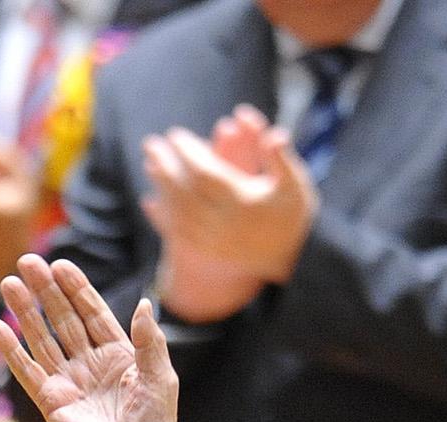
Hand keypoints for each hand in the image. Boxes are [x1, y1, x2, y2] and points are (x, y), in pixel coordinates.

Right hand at [0, 254, 176, 421]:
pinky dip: (11, 350)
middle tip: (27, 261)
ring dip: (25, 311)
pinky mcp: (51, 402)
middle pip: (64, 320)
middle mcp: (91, 367)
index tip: (61, 264)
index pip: (94, 314)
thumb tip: (144, 304)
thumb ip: (150, 342)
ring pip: (43, 339)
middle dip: (46, 291)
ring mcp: (69, 383)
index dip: (77, 289)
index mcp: (120, 358)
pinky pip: (27, 370)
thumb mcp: (161, 380)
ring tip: (9, 283)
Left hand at [141, 106, 279, 322]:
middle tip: (150, 143)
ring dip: (161, 188)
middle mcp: (224, 224)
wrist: (294, 262)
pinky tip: (150, 202)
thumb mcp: (296, 186)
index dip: (187, 152)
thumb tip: (274, 134)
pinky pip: (178, 236)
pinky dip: (162, 218)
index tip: (175, 134)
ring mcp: (213, 242)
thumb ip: (282, 158)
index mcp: (243, 203)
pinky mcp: (208, 255)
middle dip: (165, 165)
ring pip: (178, 213)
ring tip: (150, 166)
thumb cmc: (294, 217)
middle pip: (184, 191)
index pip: (205, 173)